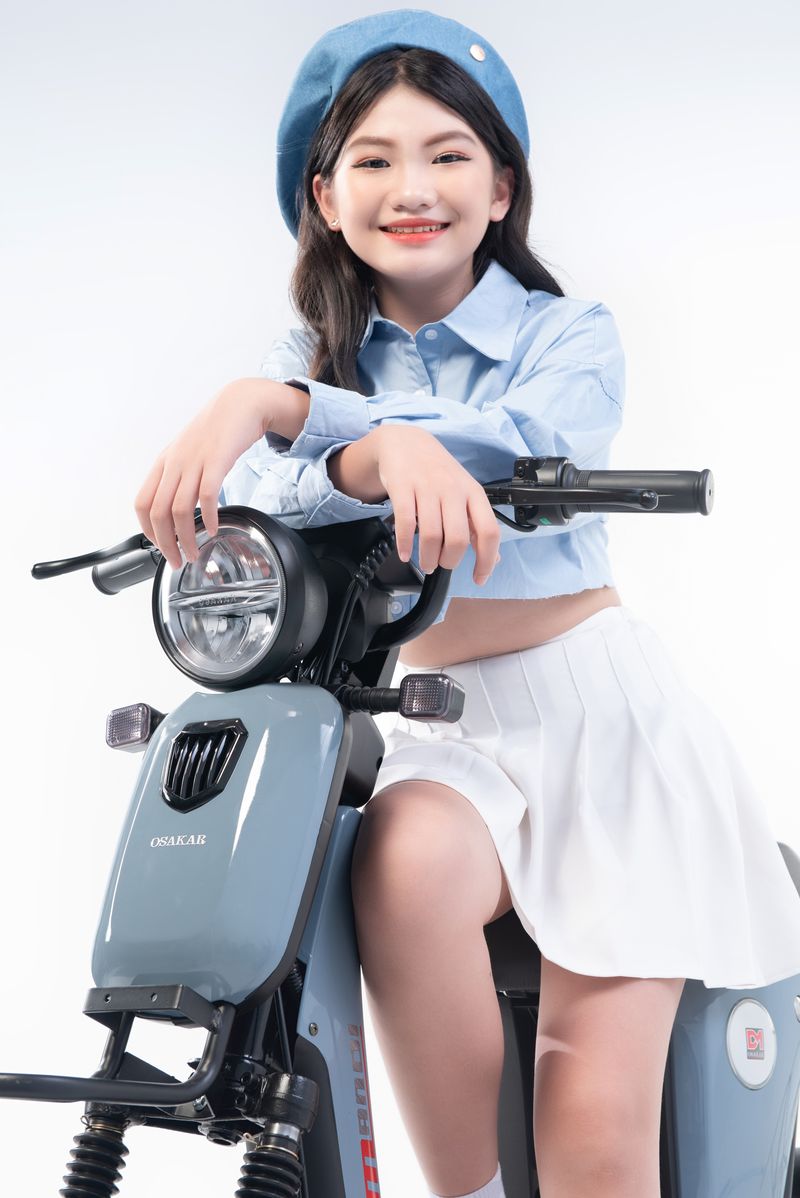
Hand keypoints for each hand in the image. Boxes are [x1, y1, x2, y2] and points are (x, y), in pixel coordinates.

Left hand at [134, 379, 306, 568]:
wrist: (240, 404)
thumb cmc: (217, 431)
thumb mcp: (188, 452)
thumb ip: (180, 477)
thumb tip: (178, 508)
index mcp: (164, 463)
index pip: (142, 503)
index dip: (148, 531)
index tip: (161, 547)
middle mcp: (175, 463)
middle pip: (158, 513)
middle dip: (166, 544)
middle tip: (176, 560)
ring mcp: (194, 461)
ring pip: (180, 510)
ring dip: (186, 538)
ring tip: (195, 552)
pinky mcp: (217, 460)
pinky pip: (208, 495)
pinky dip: (210, 517)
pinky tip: (215, 529)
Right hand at [372, 426, 501, 584]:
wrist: (407, 442)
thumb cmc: (439, 472)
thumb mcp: (466, 493)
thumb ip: (479, 525)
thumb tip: (494, 558)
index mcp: (474, 494)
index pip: (489, 532)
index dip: (486, 560)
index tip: (479, 578)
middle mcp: (453, 490)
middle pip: (458, 539)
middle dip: (449, 561)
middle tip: (442, 565)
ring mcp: (427, 487)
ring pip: (431, 535)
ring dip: (427, 558)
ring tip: (425, 563)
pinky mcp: (403, 487)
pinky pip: (405, 523)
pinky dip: (404, 545)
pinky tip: (404, 553)